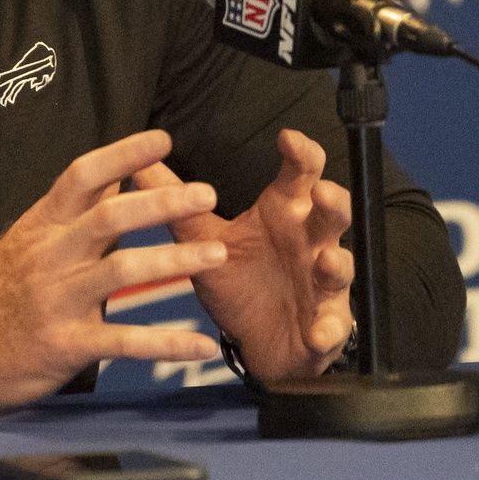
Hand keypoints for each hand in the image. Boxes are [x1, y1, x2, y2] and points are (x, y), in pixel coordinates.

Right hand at [0, 129, 229, 411]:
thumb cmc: (4, 290)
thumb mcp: (29, 238)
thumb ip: (73, 210)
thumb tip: (115, 172)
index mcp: (43, 224)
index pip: (82, 177)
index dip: (123, 154)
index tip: (163, 139)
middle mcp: (51, 255)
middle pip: (109, 217)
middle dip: (161, 202)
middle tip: (206, 194)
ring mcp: (58, 299)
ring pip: (121, 271)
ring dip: (174, 259)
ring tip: (217, 254)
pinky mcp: (67, 343)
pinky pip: (124, 341)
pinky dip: (166, 343)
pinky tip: (201, 345)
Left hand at [134, 128, 354, 385]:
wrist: (257, 341)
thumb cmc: (240, 279)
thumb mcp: (203, 239)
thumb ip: (177, 202)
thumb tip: (138, 162)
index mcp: (284, 212)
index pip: (300, 173)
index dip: (301, 153)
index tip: (288, 137)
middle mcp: (310, 241)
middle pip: (332, 212)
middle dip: (332, 200)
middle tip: (321, 192)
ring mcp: (323, 283)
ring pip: (340, 266)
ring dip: (335, 263)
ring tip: (324, 260)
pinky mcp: (325, 324)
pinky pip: (333, 326)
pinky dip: (329, 330)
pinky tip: (320, 334)